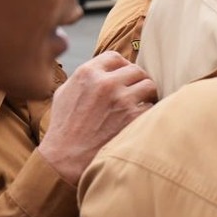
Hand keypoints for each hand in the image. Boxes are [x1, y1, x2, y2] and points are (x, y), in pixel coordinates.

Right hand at [39, 52, 156, 183]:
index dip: (122, 66)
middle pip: (136, 70)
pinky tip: (141, 120)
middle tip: (136, 93)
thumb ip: (83, 79)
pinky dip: (149, 112)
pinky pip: (152, 106)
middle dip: (137, 81)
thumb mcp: (64, 94)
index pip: (115, 58)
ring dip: (147, 95)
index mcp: (87, 73)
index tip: (124, 77)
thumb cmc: (63, 128)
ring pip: (149, 85)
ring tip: (142, 104)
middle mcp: (105, 82)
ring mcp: (121, 99)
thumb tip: (100, 71)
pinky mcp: (133, 116)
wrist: (66, 158)